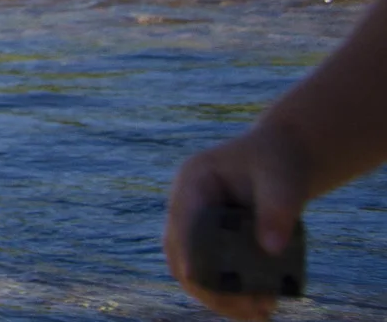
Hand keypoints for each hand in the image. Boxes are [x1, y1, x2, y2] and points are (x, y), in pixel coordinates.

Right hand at [165, 126, 312, 319]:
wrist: (284, 160)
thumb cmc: (281, 163)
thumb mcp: (284, 180)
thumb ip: (278, 209)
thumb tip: (272, 251)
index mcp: (194, 181)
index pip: (184, 220)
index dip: (188, 248)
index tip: (196, 277)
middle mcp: (187, 206)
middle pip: (181, 252)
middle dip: (209, 285)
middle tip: (249, 308)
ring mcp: (196, 224)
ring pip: (193, 268)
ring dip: (220, 296)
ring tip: (260, 315)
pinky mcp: (213, 242)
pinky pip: (212, 273)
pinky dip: (232, 294)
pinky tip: (260, 308)